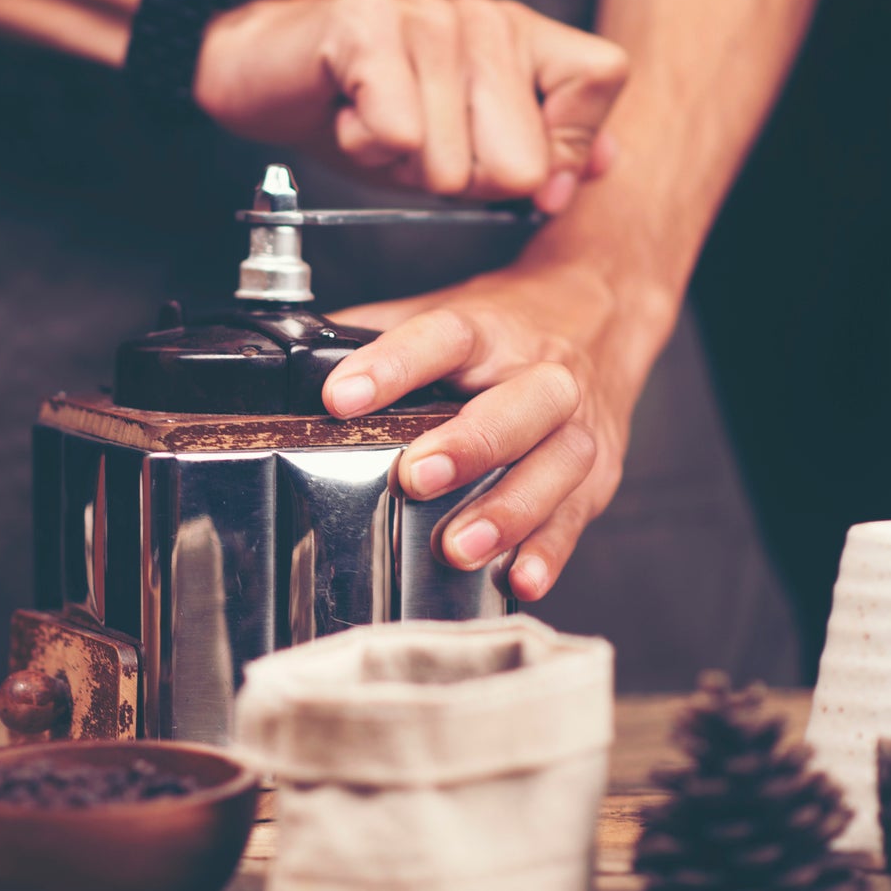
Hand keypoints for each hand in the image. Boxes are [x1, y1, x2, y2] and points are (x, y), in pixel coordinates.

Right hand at [194, 0, 628, 212]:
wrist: (269, 72)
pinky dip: (365, 147)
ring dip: (403, 167)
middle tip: (417, 144)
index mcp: (525, 37)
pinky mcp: (368, 23)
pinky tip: (350, 114)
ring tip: (378, 127)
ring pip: (453, 161)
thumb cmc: (370, 108)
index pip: (601, 79)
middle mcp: (487, 17)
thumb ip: (549, 151)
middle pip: (523, 159)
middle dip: (461, 180)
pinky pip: (396, 132)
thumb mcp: (468, 144)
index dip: (559, 150)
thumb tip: (604, 167)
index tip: (506, 165)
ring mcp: (430, 14)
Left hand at [322, 261, 667, 602]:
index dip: (393, 364)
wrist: (600, 313)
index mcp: (492, 330)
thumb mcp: (445, 312)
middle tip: (416, 477)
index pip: (444, 335)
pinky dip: (551, 551)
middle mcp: (543, 374)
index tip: (342, 397)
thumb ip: (373, 334)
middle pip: (520, 404)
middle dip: (470, 444)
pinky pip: (577, 515)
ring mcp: (578, 425)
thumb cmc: (508, 329)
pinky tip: (521, 578)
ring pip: (557, 464)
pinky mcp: (597, 475)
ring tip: (459, 547)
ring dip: (510, 510)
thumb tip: (290, 359)